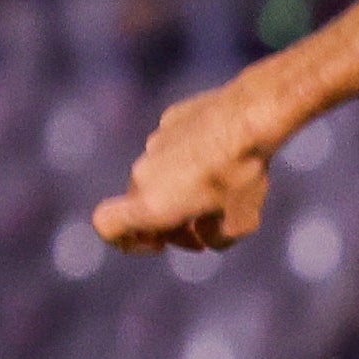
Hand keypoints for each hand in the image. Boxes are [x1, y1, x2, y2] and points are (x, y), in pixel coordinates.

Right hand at [96, 78, 282, 254]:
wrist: (252, 116)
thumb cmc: (241, 174)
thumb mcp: (239, 225)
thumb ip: (213, 238)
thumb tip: (205, 233)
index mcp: (151, 203)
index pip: (106, 225)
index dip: (126, 241)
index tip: (161, 242)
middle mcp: (143, 172)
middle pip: (143, 205)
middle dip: (169, 222)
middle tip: (207, 225)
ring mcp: (153, 143)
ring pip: (159, 177)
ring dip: (181, 190)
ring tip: (223, 189)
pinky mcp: (170, 120)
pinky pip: (174, 150)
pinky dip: (192, 160)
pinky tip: (224, 156)